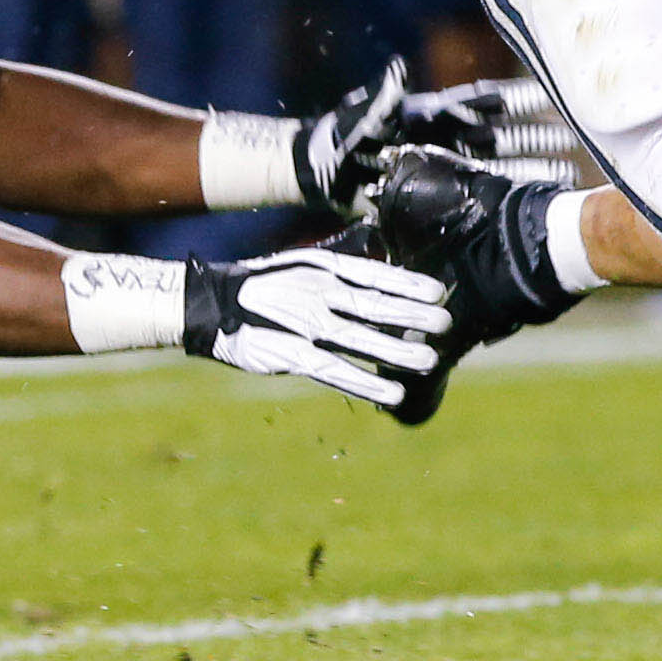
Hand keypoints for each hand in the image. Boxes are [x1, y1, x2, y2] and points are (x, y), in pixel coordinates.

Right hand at [183, 246, 450, 408]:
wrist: (215, 303)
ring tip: (430, 360)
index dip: (406, 283)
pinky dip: (366, 383)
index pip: (373, 275)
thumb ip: (343, 271)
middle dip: (411, 316)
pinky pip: (335, 370)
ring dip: (396, 351)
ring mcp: (306, 326)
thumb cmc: (269, 284)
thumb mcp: (306, 266)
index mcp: (323, 270)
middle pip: (373, 306)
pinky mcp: (292, 356)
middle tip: (446, 323)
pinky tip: (394, 394)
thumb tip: (385, 271)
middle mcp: (319, 294)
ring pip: (359, 339)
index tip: (438, 291)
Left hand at [290, 66, 569, 212]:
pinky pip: (478, 194)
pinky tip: (530, 206)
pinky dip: (505, 196)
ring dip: (531, 168)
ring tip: (564, 176)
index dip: (516, 100)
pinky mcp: (436, 192)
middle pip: (501, 135)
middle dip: (536, 138)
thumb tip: (396, 69)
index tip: (551, 99)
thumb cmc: (337, 139)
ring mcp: (443, 165)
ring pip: (498, 166)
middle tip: (573, 144)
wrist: (317, 173)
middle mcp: (444, 136)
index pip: (482, 103)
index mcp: (432, 114)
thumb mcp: (361, 117)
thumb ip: (382, 98)